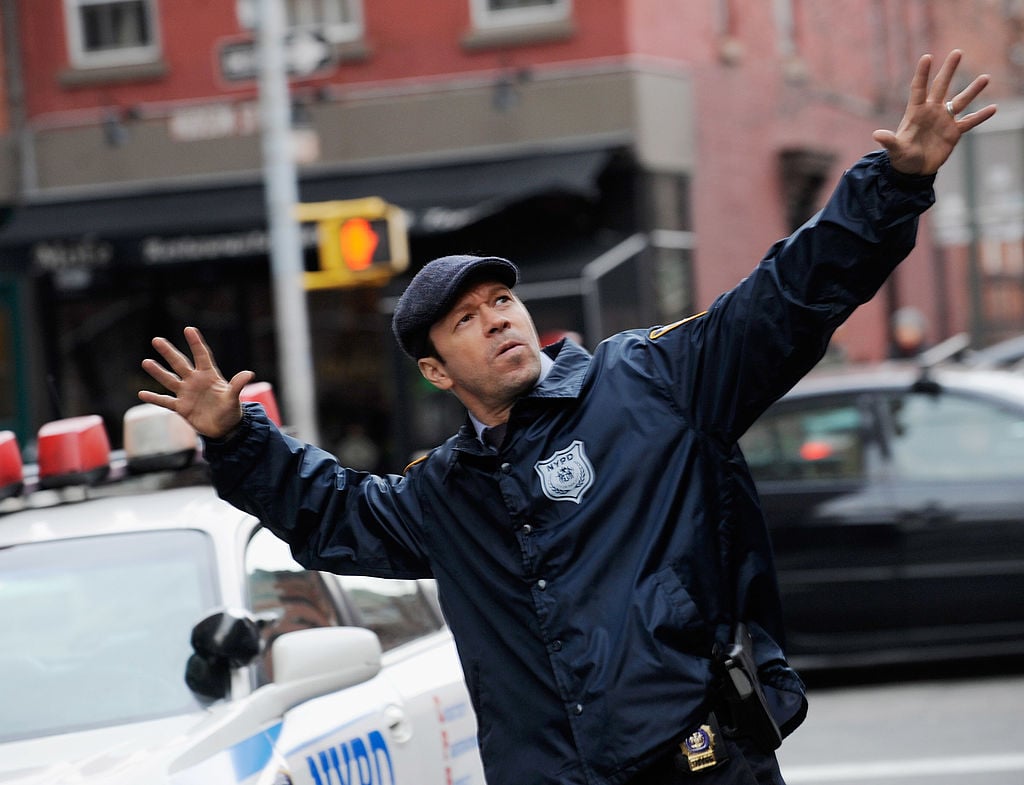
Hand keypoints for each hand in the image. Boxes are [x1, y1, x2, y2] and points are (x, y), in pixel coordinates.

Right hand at [139, 326, 254, 438]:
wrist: (224, 429)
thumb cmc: (231, 411)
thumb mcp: (234, 398)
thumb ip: (238, 385)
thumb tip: (249, 374)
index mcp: (209, 376)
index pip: (202, 356)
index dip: (196, 343)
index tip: (189, 329)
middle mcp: (195, 381)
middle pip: (180, 364)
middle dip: (169, 352)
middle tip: (156, 340)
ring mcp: (186, 393)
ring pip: (169, 380)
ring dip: (158, 372)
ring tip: (146, 362)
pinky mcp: (181, 407)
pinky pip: (165, 401)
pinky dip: (154, 398)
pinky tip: (142, 393)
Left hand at [872, 49, 996, 175]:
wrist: (913, 171)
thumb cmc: (901, 159)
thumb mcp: (895, 150)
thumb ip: (889, 141)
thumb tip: (877, 134)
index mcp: (915, 112)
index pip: (918, 88)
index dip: (922, 73)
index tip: (927, 57)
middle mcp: (931, 111)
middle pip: (941, 86)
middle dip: (949, 70)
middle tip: (957, 52)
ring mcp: (944, 120)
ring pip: (960, 101)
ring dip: (972, 90)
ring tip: (985, 78)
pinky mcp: (954, 132)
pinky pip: (969, 122)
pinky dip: (980, 116)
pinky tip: (993, 108)